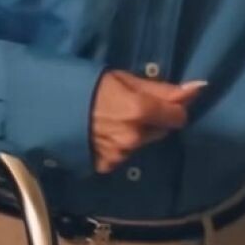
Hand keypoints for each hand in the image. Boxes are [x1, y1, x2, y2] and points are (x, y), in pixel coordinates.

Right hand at [90, 70, 206, 174]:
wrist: (46, 104)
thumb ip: (161, 89)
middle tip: (126, 107)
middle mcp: (134, 138)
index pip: (178, 117)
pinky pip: (121, 156)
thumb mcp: (124, 78)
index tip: (160, 101)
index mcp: (141, 111)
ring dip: (133, 134)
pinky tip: (100, 134)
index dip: (171, 108)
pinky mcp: (105, 166)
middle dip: (151, 121)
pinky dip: (115, 146)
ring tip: (109, 120)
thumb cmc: (85, 84)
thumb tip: (198, 89)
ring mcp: (119, 155)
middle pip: (160, 131)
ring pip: (140, 144)